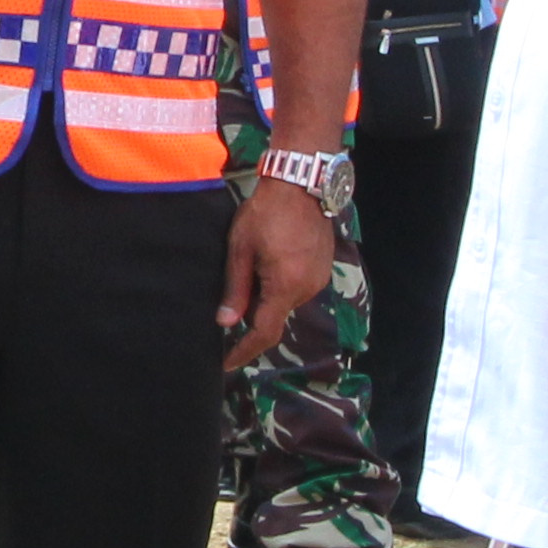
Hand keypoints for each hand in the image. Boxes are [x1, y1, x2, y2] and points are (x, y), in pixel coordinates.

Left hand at [218, 171, 332, 367]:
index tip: (227, 363)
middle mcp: (307, 289)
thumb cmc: (265, 213)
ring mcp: (318, 279)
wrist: (301, 184)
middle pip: (275, 317)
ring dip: (266, 298)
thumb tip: (225, 323)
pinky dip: (279, 286)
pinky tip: (266, 265)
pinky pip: (296, 288)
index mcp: (286, 287)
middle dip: (251, 319)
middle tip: (228, 307)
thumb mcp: (240, 250)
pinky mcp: (322, 268)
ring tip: (249, 272)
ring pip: (285, 302)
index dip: (244, 351)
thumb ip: (235, 289)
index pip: (264, 333)